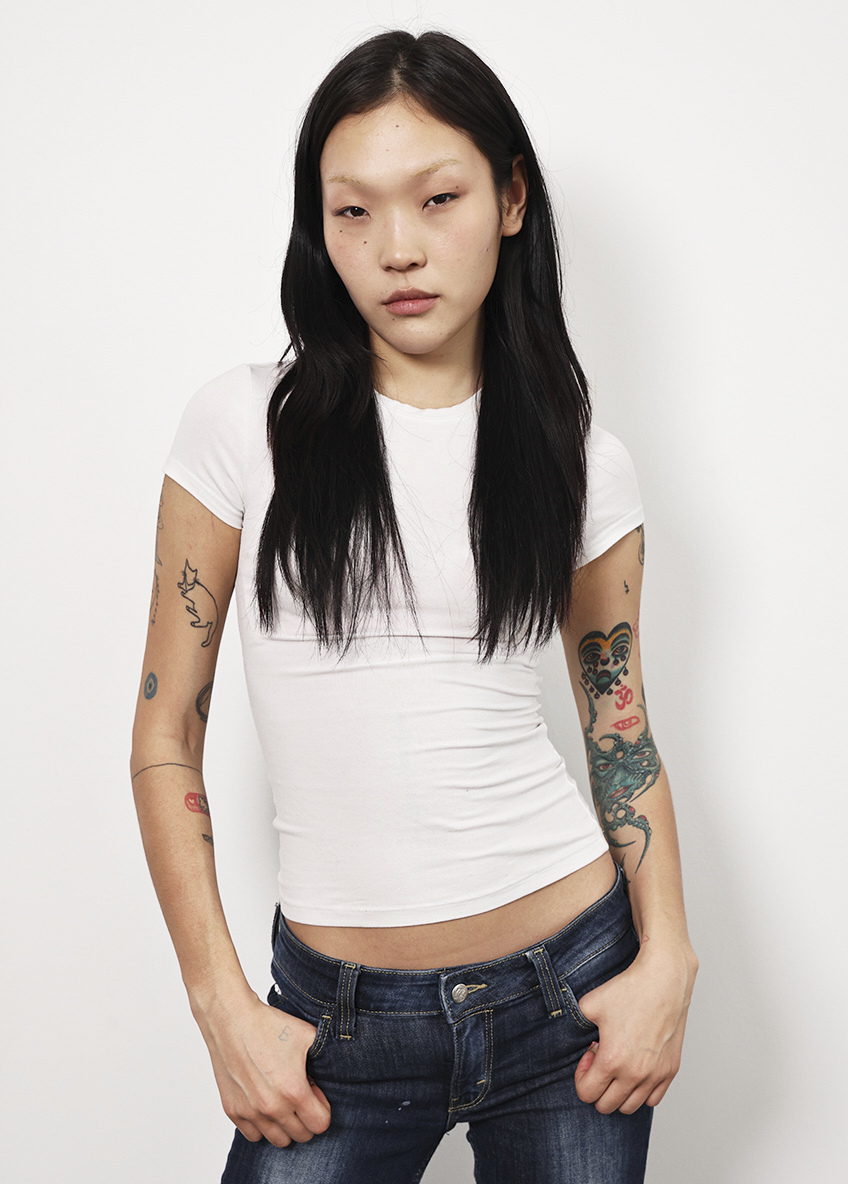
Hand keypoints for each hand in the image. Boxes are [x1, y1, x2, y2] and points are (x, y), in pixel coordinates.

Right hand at [194, 988, 331, 1146]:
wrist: (232, 1019)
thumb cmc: (269, 1025)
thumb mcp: (308, 1035)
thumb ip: (325, 1058)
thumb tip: (337, 1071)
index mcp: (293, 1091)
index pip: (320, 1125)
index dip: (323, 1108)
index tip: (315, 1092)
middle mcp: (272, 1107)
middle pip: (301, 1136)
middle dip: (306, 1118)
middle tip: (300, 1094)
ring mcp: (250, 1112)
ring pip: (278, 1140)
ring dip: (285, 1125)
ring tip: (283, 1100)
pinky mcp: (233, 1111)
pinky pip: (254, 1135)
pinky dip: (262, 1125)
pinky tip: (264, 1103)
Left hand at [573, 942, 696, 1114]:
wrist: (663, 979)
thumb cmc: (628, 989)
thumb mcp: (588, 1005)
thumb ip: (576, 1027)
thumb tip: (576, 1040)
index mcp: (612, 1061)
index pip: (587, 1094)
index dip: (581, 1077)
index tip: (588, 1055)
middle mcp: (635, 1074)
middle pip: (607, 1106)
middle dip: (598, 1086)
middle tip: (601, 1059)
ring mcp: (655, 1074)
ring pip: (630, 1107)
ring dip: (619, 1091)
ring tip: (619, 1063)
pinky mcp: (671, 1070)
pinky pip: (653, 1100)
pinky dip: (641, 1091)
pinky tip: (636, 1066)